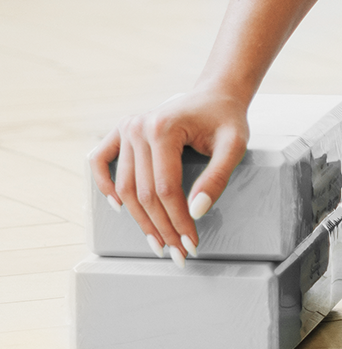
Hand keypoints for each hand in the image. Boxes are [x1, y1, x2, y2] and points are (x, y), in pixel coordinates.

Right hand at [89, 88, 249, 260]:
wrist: (216, 95)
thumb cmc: (227, 119)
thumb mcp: (234, 144)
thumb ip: (217, 177)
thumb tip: (196, 212)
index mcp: (164, 128)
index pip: (166, 188)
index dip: (178, 220)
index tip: (191, 244)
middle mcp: (139, 127)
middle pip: (144, 193)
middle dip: (161, 227)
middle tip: (176, 253)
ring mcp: (127, 128)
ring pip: (125, 187)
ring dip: (140, 219)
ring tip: (157, 243)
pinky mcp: (121, 131)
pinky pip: (101, 161)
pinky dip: (104, 185)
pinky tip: (119, 207)